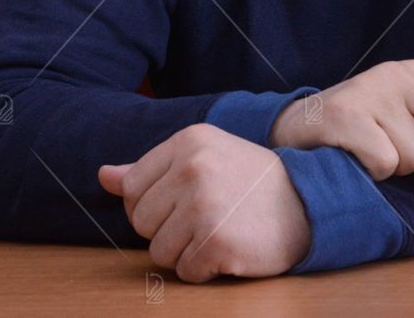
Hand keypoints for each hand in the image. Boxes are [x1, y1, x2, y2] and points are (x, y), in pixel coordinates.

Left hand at [97, 123, 310, 281]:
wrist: (309, 203)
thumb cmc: (251, 183)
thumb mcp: (204, 160)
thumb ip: (151, 170)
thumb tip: (103, 177)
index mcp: (187, 142)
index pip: (132, 190)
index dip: (155, 206)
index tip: (186, 203)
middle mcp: (193, 168)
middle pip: (141, 222)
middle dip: (168, 231)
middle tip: (207, 219)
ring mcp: (204, 205)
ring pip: (158, 251)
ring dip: (186, 253)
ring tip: (219, 232)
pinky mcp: (217, 240)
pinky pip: (185, 271)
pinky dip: (205, 269)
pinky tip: (229, 249)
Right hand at [269, 59, 413, 214]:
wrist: (299, 130)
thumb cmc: (363, 128)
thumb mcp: (412, 118)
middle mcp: (396, 74)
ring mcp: (369, 90)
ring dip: (400, 172)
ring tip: (377, 159)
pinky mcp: (344, 113)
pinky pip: (384, 161)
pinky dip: (375, 174)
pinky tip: (359, 162)